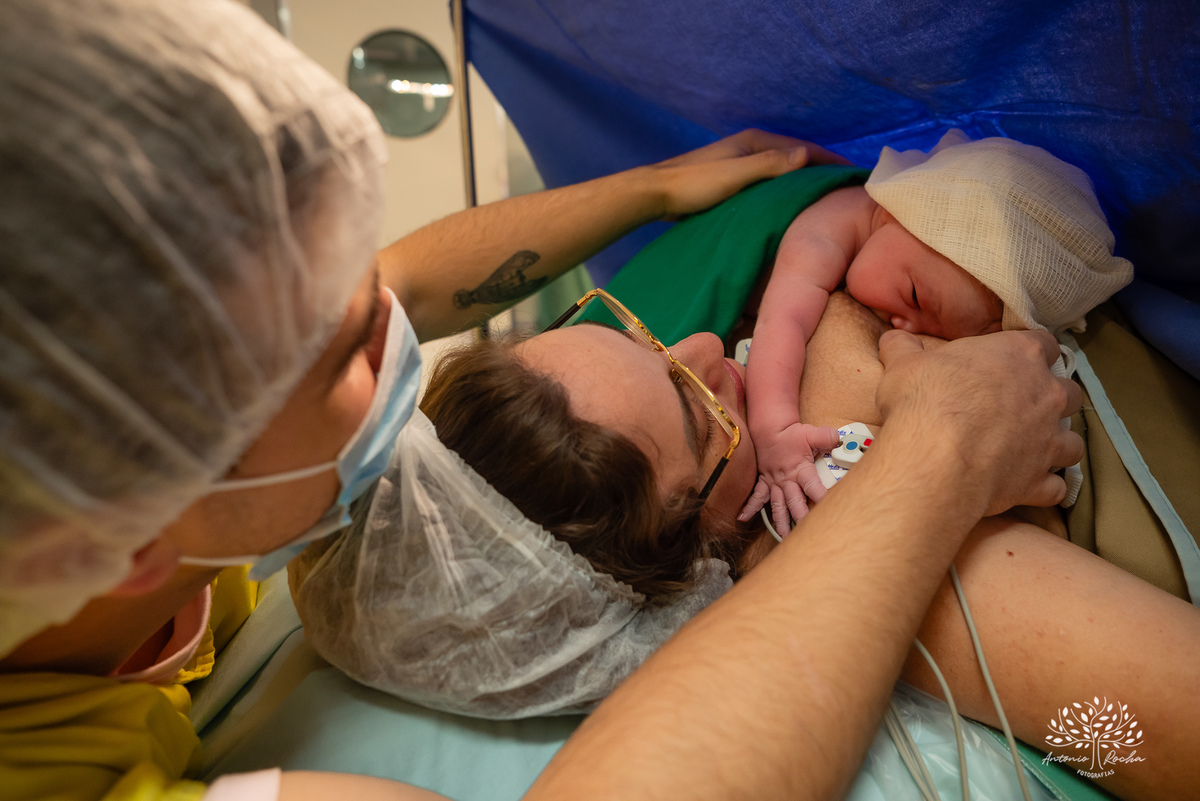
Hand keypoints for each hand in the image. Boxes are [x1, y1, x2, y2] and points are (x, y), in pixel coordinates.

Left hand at [646, 129, 854, 219]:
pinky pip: (768, 183)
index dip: (831, 161)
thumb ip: (770, 165)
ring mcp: (741, 163)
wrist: (655, 194)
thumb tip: (807, 154)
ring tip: (825, 201)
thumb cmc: (694, 185)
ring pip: (782, 171)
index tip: (856, 177)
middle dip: (821, 171)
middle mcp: (751, 147)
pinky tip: (790, 207)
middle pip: (796, 158)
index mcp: (756, 141)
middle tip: (847, 192)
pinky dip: (784, 190)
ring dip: (803, 182)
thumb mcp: (736, 175)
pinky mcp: (732, 180)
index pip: (805, 149)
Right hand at [738, 422, 840, 535]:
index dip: (823, 498)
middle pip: (795, 504)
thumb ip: (827, 437)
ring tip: (785, 538)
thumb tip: (839, 439)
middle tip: (809, 534)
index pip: (814, 488)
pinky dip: (750, 507)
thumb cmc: (790, 434)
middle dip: (802, 519)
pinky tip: (743, 518)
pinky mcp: (765, 482)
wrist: (770, 430)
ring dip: (781, 523)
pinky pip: (756, 496)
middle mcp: (787, 480)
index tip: (831, 510)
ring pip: (778, 507)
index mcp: (800, 470)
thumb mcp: (811, 433)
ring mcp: (774, 483)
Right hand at [876, 329, 1083, 515]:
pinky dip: (1046, 486)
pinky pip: (1056, 486)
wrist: (934, 457)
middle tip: (1023, 408)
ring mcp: (1048, 440)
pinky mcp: (1039, 480)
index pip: (1043, 343)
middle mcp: (1046, 395)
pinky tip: (1028, 486)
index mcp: (1019, 355)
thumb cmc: (924, 401)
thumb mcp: (903, 364)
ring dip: (1057, 445)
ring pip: (1073, 442)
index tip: (1014, 361)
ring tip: (1034, 450)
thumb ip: (904, 348)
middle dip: (1052, 400)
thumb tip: (893, 337)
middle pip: (1069, 392)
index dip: (1030, 352)